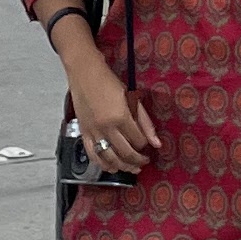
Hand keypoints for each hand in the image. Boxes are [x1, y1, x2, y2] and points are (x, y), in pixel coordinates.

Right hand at [61, 40, 161, 181]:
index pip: (138, 141)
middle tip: (143, 162)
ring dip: (122, 166)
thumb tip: (156, 142)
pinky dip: (102, 164)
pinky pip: (93, 155)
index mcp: (121, 116)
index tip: (146, 144)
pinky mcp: (84, 132)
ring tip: (131, 168)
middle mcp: (106, 127)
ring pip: (110, 158)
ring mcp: (93, 131)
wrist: (85, 72)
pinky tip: (111, 167)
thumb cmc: (108, 81)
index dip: (145, 146)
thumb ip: (145, 121)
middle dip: (137, 161)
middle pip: (126, 153)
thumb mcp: (131, 98)